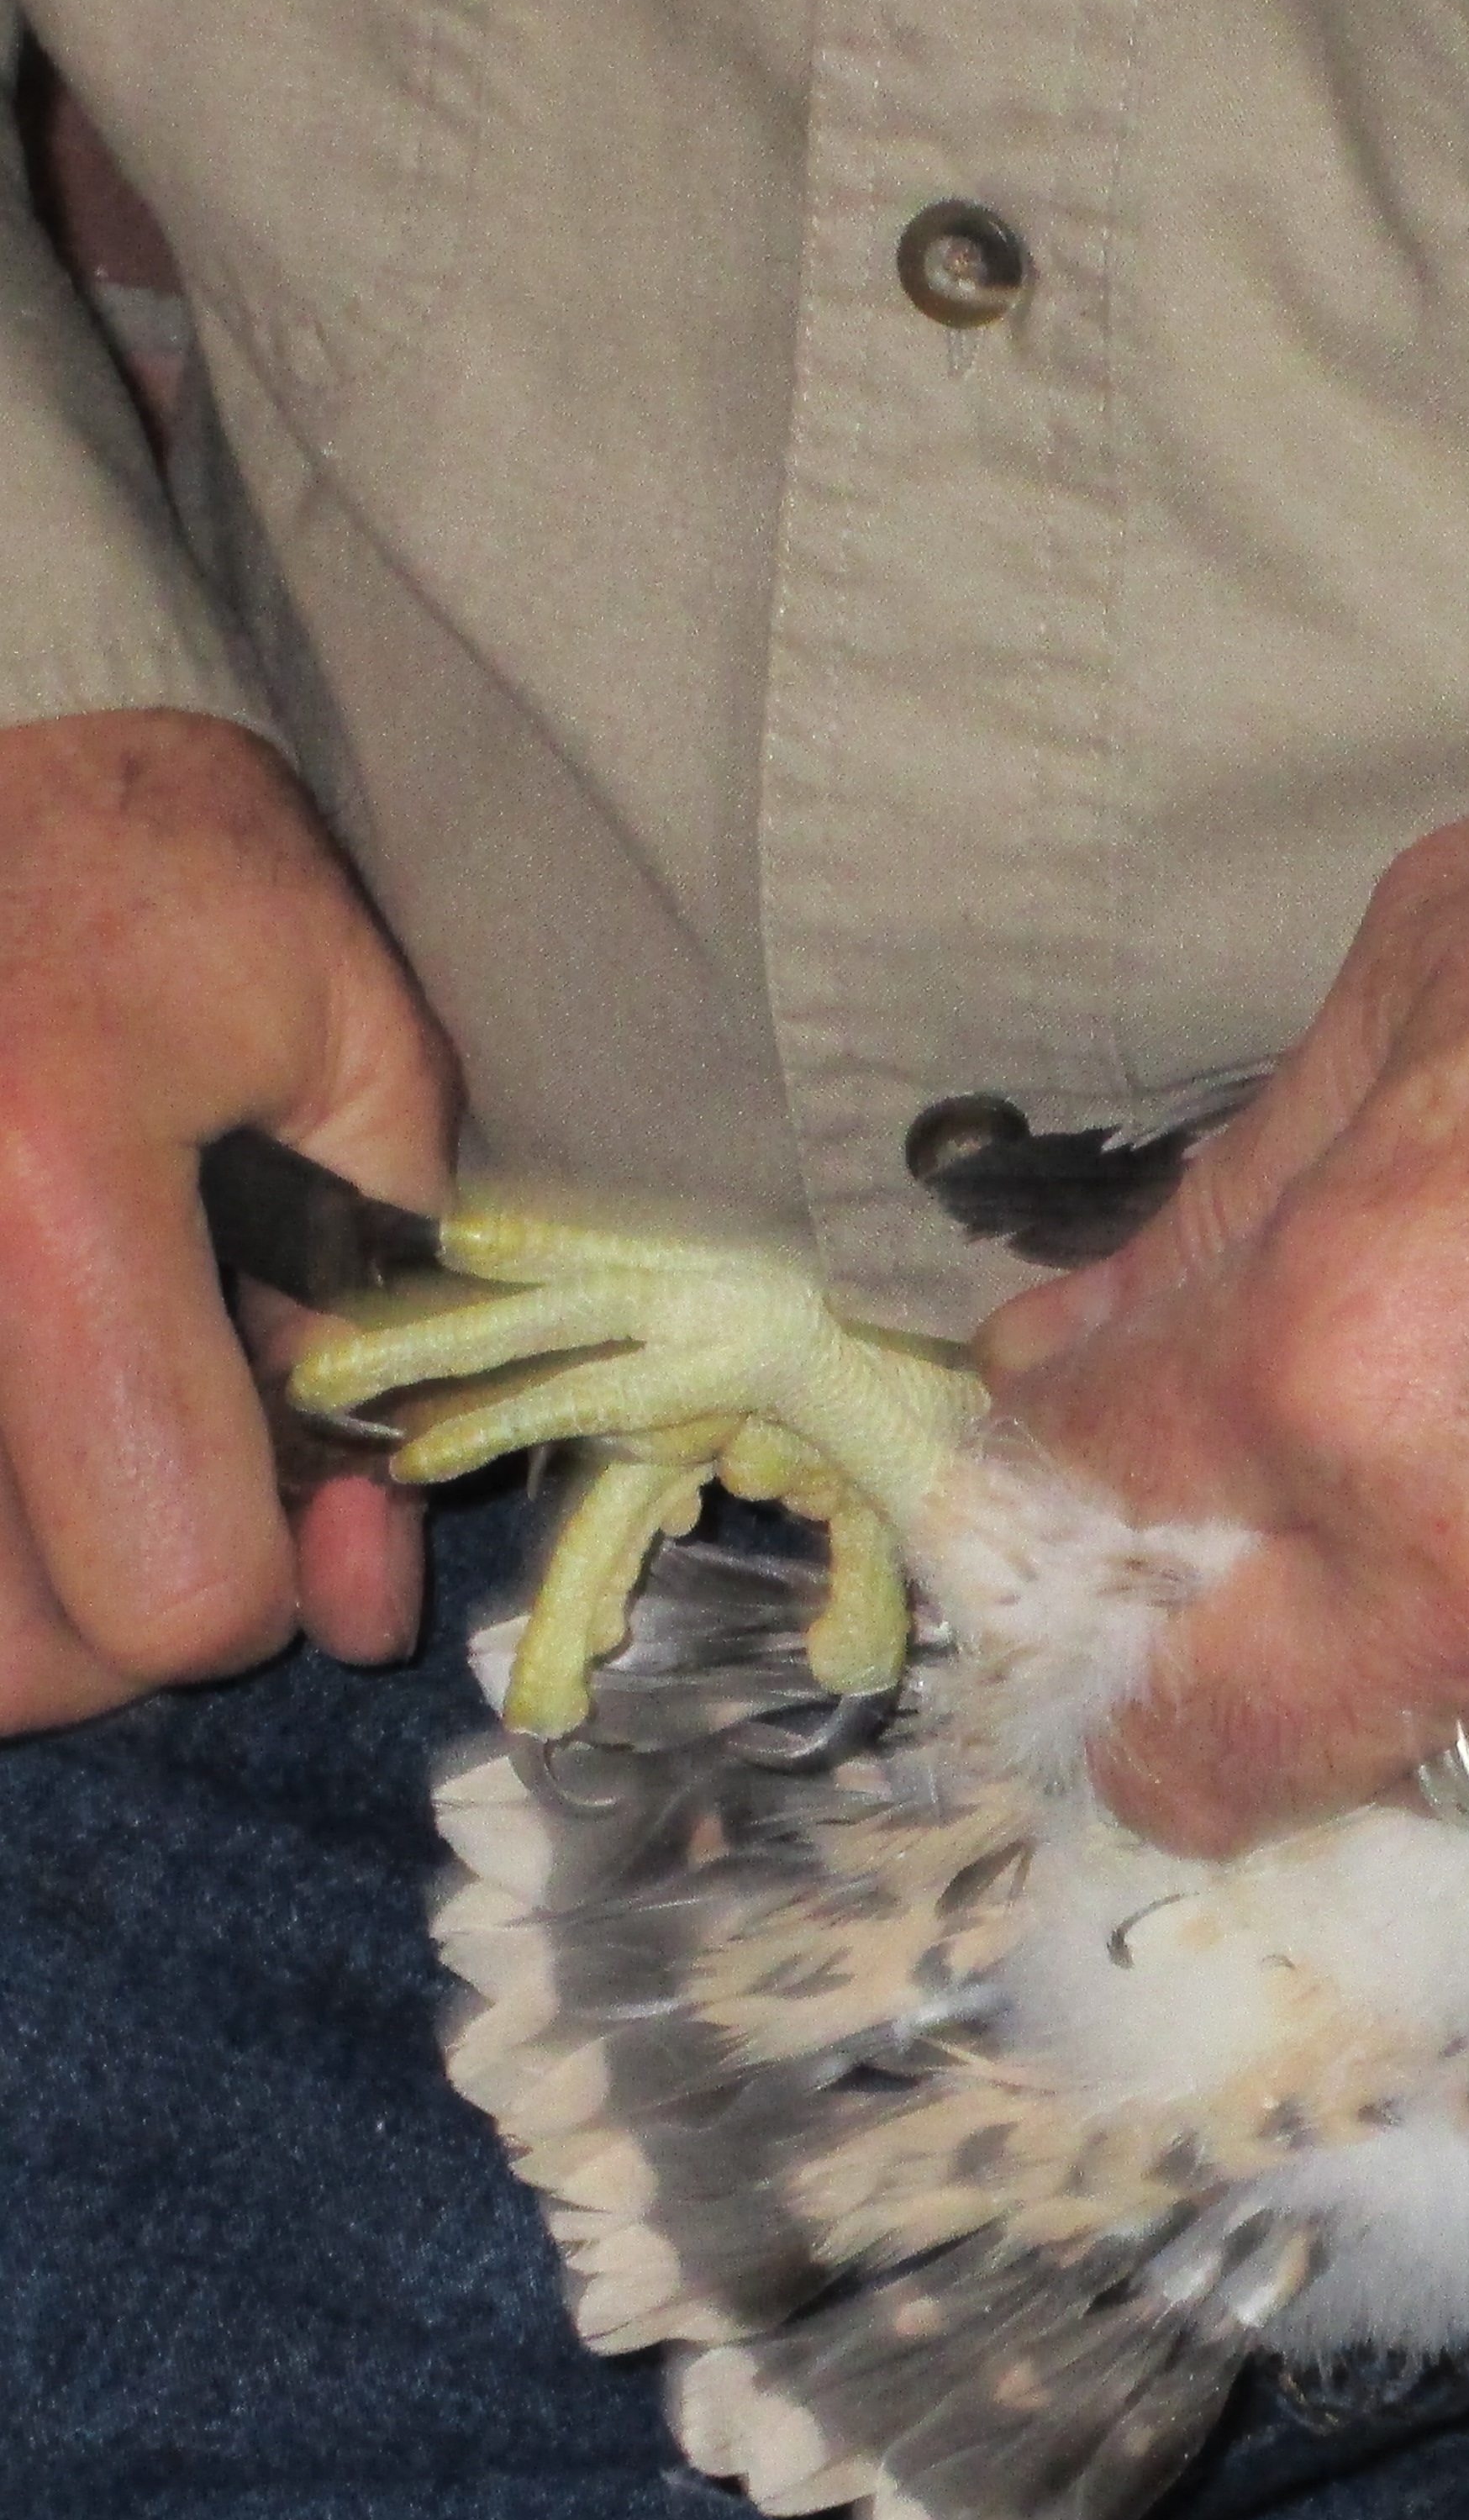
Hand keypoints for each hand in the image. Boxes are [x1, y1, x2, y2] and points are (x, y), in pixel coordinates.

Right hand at [0, 709, 458, 1730]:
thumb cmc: (158, 863)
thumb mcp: (347, 1058)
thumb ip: (382, 1335)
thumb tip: (354, 1588)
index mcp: (41, 1180)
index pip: (171, 1588)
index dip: (274, 1576)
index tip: (307, 1489)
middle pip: (20, 1656)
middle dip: (137, 1611)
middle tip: (185, 1478)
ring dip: (33, 1586)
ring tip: (94, 1433)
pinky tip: (26, 1419)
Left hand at [979, 716, 1468, 1858]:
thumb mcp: (1460, 952)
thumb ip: (1241, 1187)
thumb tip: (1091, 1343)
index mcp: (1349, 1365)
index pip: (1086, 1492)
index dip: (1061, 1457)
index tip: (1098, 1442)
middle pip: (1222, 1752)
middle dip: (1184, 1680)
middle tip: (1240, 1588)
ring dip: (1465, 1690)